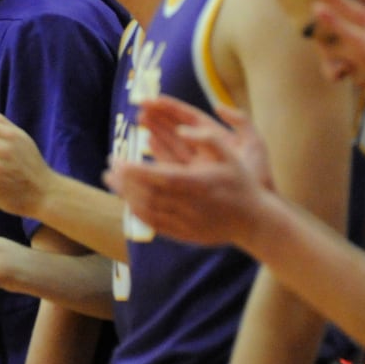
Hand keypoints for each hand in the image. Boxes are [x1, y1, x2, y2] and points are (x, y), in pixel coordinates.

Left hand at [104, 101, 270, 246]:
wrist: (255, 221)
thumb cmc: (242, 183)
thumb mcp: (231, 153)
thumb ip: (206, 138)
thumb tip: (181, 129)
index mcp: (198, 183)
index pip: (158, 177)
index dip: (134, 170)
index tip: (117, 160)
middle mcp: (190, 205)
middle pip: (147, 194)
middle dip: (124, 181)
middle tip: (109, 167)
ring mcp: (186, 222)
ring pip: (148, 210)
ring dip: (126, 195)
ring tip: (113, 182)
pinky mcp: (184, 234)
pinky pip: (154, 224)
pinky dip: (137, 212)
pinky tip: (129, 200)